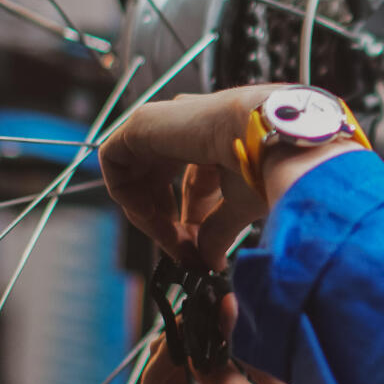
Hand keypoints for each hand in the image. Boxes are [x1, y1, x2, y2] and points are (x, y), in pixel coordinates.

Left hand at [100, 86, 278, 269]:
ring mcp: (163, 123)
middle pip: (159, 182)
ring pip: (135, 173)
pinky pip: (114, 159)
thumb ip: (218, 232)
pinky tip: (147, 212)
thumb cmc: (269, 162)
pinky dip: (122, 190)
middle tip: (180, 250)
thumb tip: (211, 260)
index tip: (195, 252)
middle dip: (165, 222)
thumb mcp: (241, 205)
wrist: (269, 136)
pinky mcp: (141, 123)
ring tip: (166, 236)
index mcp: (216, 140)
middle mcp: (188, 128)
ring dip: (146, 213)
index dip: (189, 223)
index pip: (189, 186)